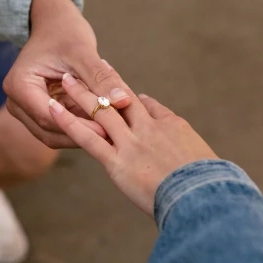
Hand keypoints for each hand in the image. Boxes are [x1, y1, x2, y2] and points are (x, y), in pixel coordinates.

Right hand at [3, 0, 130, 147]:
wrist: (54, 23)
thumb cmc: (64, 31)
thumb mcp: (83, 52)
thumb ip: (101, 78)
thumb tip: (124, 101)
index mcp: (19, 86)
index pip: (49, 117)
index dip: (80, 126)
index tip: (108, 128)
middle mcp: (17, 103)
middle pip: (51, 131)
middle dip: (83, 134)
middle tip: (115, 134)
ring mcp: (27, 109)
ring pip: (57, 134)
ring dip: (84, 132)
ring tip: (114, 130)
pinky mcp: (42, 111)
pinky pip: (63, 126)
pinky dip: (84, 125)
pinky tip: (107, 122)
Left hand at [47, 73, 217, 216]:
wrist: (203, 196)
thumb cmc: (210, 187)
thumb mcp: (205, 162)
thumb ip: (191, 152)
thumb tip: (190, 155)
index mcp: (172, 126)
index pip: (150, 107)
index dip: (133, 98)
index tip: (124, 91)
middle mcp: (149, 128)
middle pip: (122, 98)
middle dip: (105, 82)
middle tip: (92, 66)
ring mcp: (132, 143)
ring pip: (101, 111)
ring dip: (81, 93)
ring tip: (65, 78)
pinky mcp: (117, 162)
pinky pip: (87, 137)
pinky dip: (68, 122)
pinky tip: (52, 110)